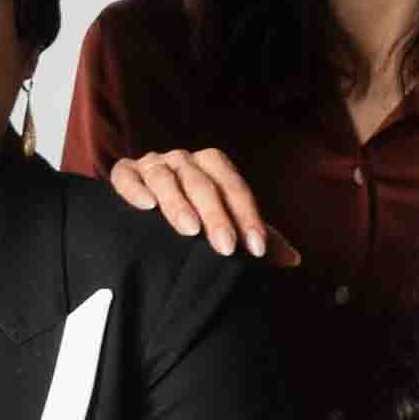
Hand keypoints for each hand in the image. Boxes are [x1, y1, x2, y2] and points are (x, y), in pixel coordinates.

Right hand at [104, 149, 298, 265]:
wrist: (145, 218)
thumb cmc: (196, 221)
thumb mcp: (227, 227)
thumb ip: (258, 238)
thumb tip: (295, 259)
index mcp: (212, 166)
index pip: (234, 186)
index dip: (248, 217)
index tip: (257, 250)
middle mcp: (183, 160)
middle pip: (202, 183)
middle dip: (216, 216)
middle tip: (226, 248)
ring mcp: (152, 164)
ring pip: (165, 178)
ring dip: (178, 203)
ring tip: (189, 230)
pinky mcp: (124, 173)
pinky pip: (126, 175)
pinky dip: (135, 189)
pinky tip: (145, 207)